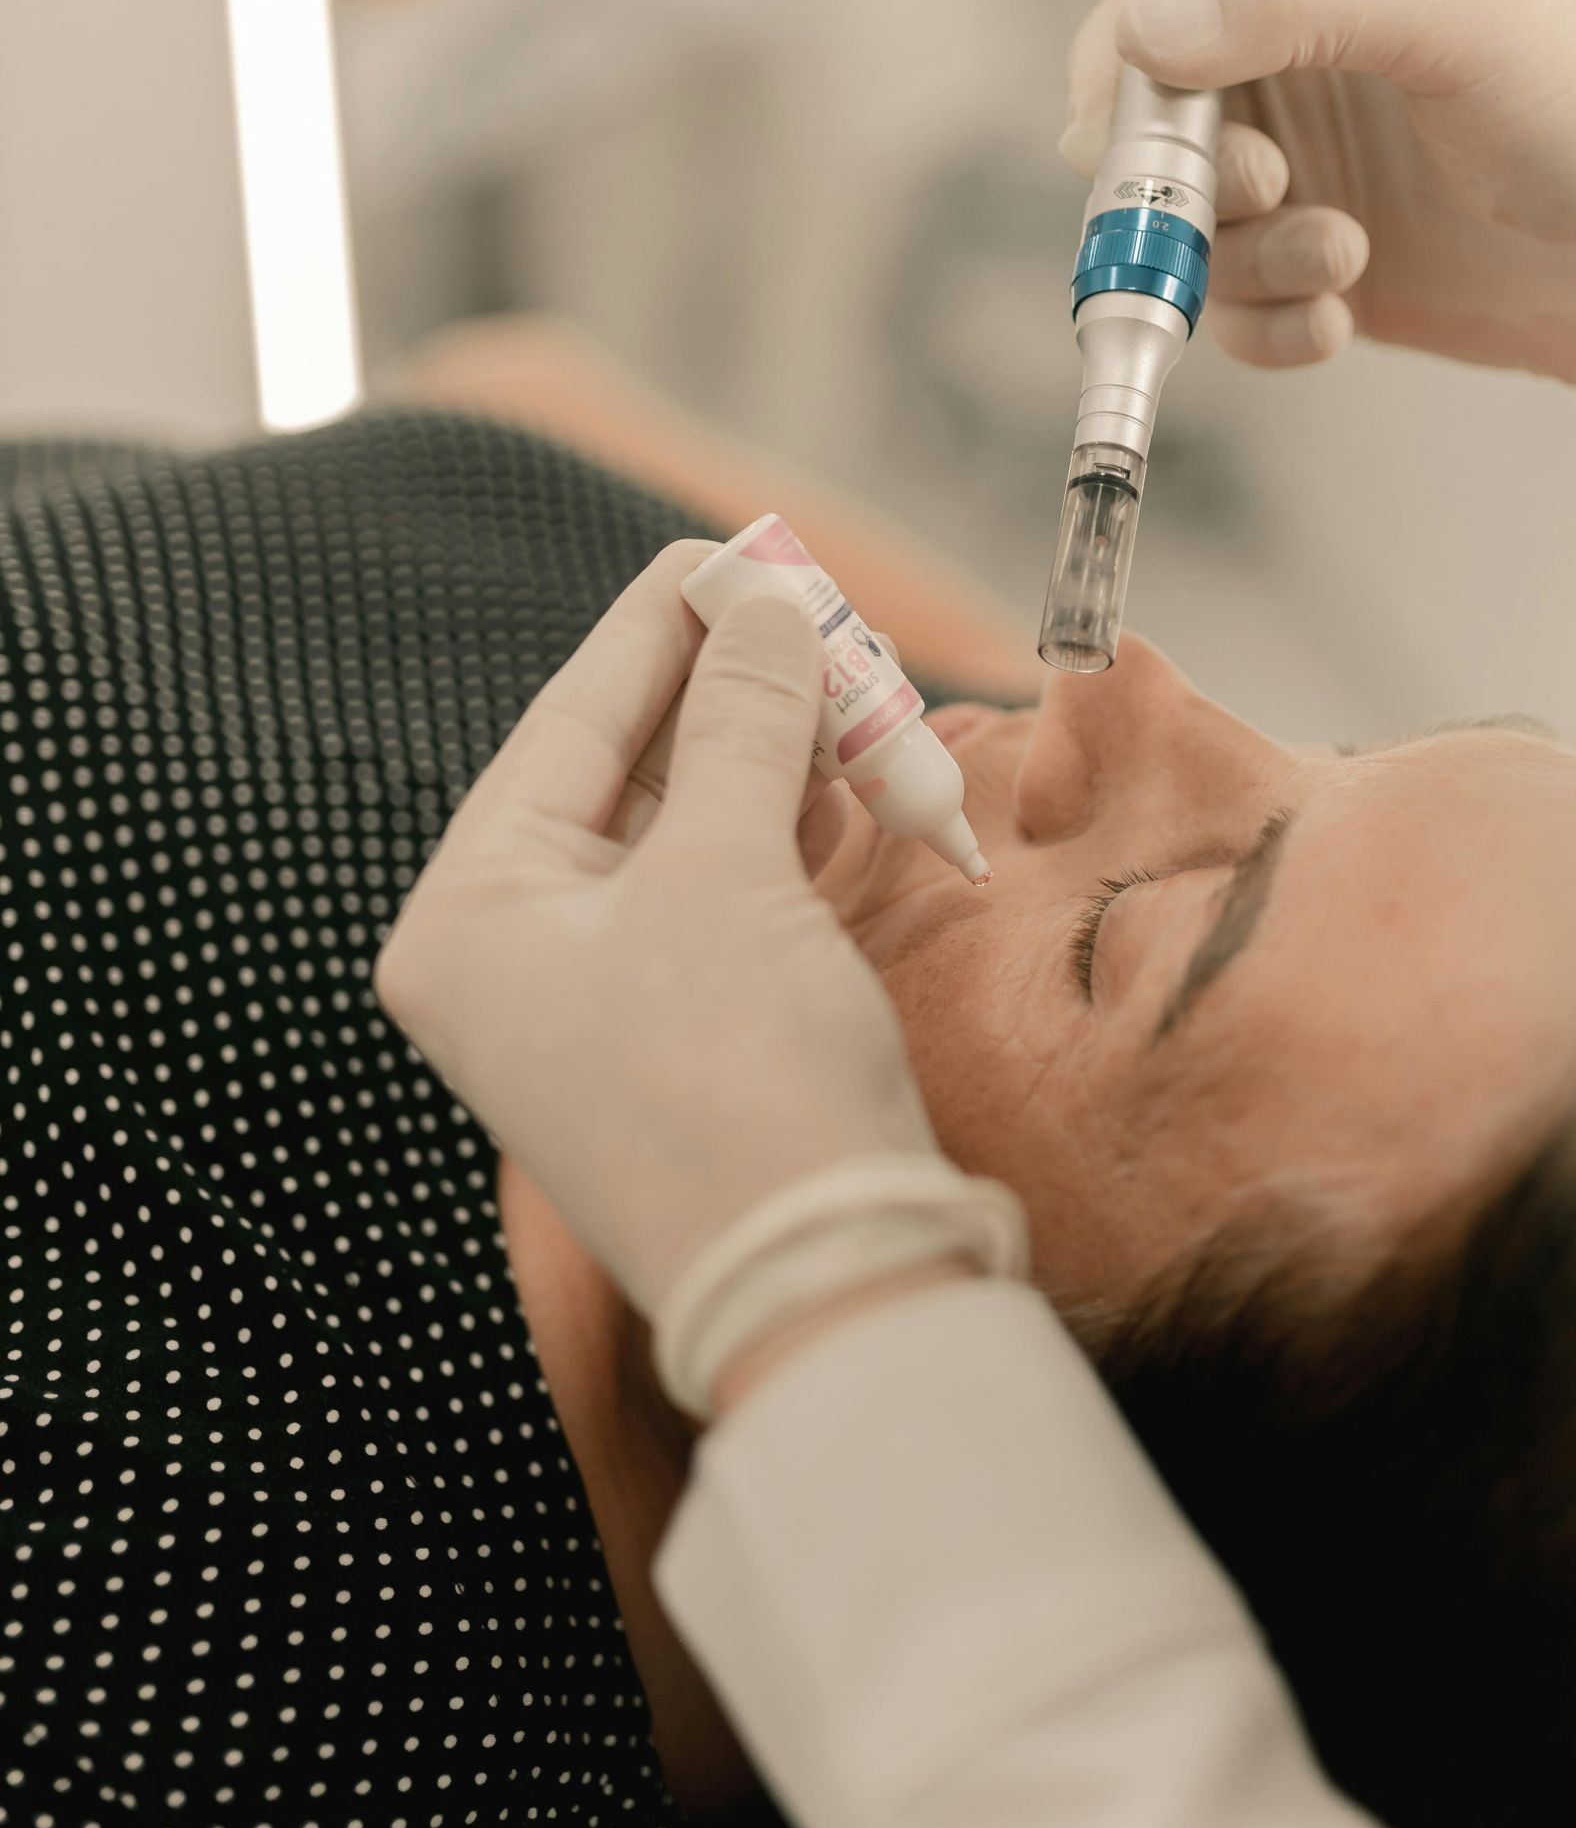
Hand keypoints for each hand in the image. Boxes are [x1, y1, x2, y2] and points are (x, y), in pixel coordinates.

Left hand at [375, 543, 938, 1322]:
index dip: (660, 626)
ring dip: (779, 759)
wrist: (825, 1280)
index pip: (565, 725)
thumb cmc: (736, 1080)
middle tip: (820, 615)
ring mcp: (601, 1005)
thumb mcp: (727, 872)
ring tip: (855, 696)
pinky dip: (789, 836)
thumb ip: (738, 722)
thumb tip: (758, 604)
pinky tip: (847, 787)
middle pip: (627, 773)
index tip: (732, 548)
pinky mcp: (687, 1037)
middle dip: (737, 693)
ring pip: (690, 831)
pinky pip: (728, 896)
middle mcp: (514, 961)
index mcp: (468, 920)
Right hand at [1063, 0, 1575, 411]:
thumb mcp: (1450, 18)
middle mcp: (1309, 76)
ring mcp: (1318, 185)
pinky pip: (1241, 317)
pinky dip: (1270, 331)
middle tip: (1270, 194)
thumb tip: (1138, 31)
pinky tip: (1342, 325)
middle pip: (1156, 135)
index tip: (1106, 129)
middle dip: (1185, 180)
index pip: (1162, 4)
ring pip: (1192, 238)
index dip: (1120, 68)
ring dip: (1246, 264)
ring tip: (1345, 261)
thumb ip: (1287, 4)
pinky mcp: (1335, 281)